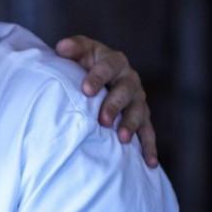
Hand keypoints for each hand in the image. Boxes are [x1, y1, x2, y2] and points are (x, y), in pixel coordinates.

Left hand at [54, 35, 157, 166]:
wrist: (100, 75)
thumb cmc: (86, 63)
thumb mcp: (81, 52)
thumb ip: (73, 49)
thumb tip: (61, 48)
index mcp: (114, 61)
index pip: (108, 67)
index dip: (98, 77)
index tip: (86, 90)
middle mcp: (129, 79)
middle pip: (126, 91)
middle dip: (114, 106)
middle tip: (103, 120)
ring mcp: (138, 99)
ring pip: (138, 112)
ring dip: (131, 126)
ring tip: (122, 139)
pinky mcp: (142, 117)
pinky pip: (148, 132)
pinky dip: (149, 147)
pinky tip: (149, 164)